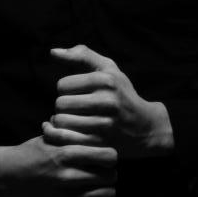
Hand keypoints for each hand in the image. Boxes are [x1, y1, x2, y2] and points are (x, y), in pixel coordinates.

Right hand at [0, 135, 117, 196]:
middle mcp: (68, 174)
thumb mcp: (49, 136)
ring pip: (106, 194)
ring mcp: (66, 194)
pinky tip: (91, 192)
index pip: (105, 154)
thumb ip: (70, 130)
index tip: (106, 152)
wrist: (6, 177)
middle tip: (105, 168)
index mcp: (66, 152)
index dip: (110, 153)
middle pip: (110, 175)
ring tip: (100, 182)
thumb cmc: (30, 153)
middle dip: (110, 171)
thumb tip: (90, 119)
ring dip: (106, 187)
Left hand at [43, 44, 172, 158]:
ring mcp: (105, 124)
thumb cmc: (120, 92)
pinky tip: (75, 133)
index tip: (75, 92)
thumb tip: (52, 52)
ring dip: (63, 122)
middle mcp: (107, 101)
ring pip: (62, 123)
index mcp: (105, 79)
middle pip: (60, 104)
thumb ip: (81, 55)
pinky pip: (69, 140)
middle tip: (72, 108)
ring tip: (72, 119)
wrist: (145, 126)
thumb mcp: (107, 68)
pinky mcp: (102, 144)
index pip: (63, 85)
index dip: (65, 89)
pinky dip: (66, 137)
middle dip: (63, 106)